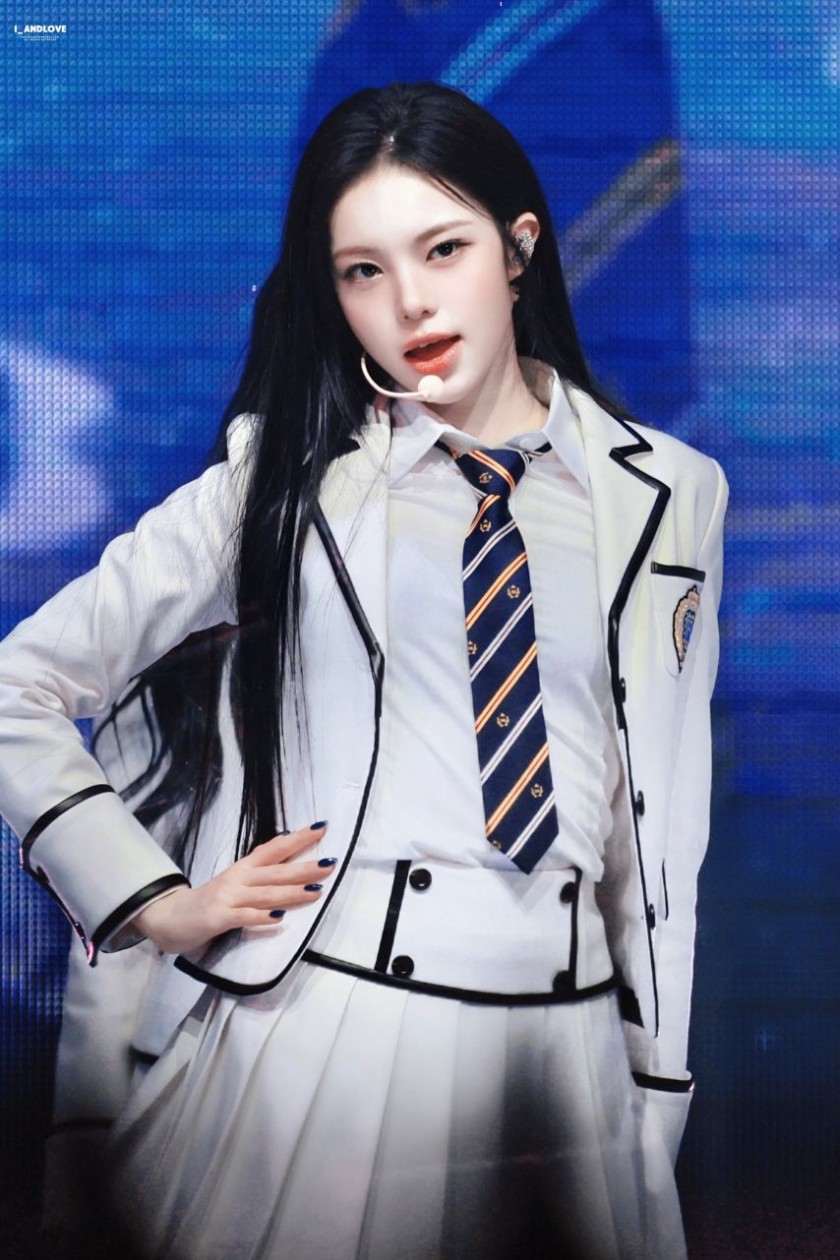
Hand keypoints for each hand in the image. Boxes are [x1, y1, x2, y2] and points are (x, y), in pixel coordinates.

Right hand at [129, 822, 333, 954]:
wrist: (167, 917)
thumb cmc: (207, 902)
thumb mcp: (234, 882)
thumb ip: (258, 873)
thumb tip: (287, 857)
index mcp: (243, 869)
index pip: (274, 849)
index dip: (297, 838)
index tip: (321, 828)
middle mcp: (238, 879)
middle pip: (276, 872)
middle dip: (304, 868)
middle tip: (330, 863)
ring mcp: (228, 898)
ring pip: (265, 894)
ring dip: (292, 892)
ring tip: (317, 890)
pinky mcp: (218, 918)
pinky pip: (244, 917)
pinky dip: (262, 917)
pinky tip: (280, 919)